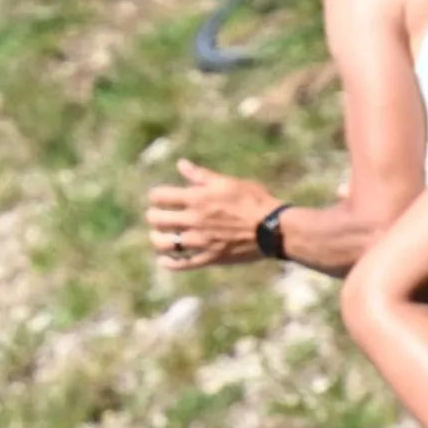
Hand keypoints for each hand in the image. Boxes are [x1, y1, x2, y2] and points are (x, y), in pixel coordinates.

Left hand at [145, 160, 280, 269]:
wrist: (274, 228)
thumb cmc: (253, 200)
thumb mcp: (227, 183)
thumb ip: (201, 176)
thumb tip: (181, 164)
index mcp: (197, 198)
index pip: (159, 196)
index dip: (156, 196)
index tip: (159, 198)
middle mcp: (194, 220)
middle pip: (157, 220)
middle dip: (154, 216)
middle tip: (157, 216)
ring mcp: (200, 241)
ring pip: (165, 243)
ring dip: (158, 240)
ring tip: (160, 237)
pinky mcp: (209, 257)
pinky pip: (182, 264)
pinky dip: (170, 263)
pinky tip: (165, 260)